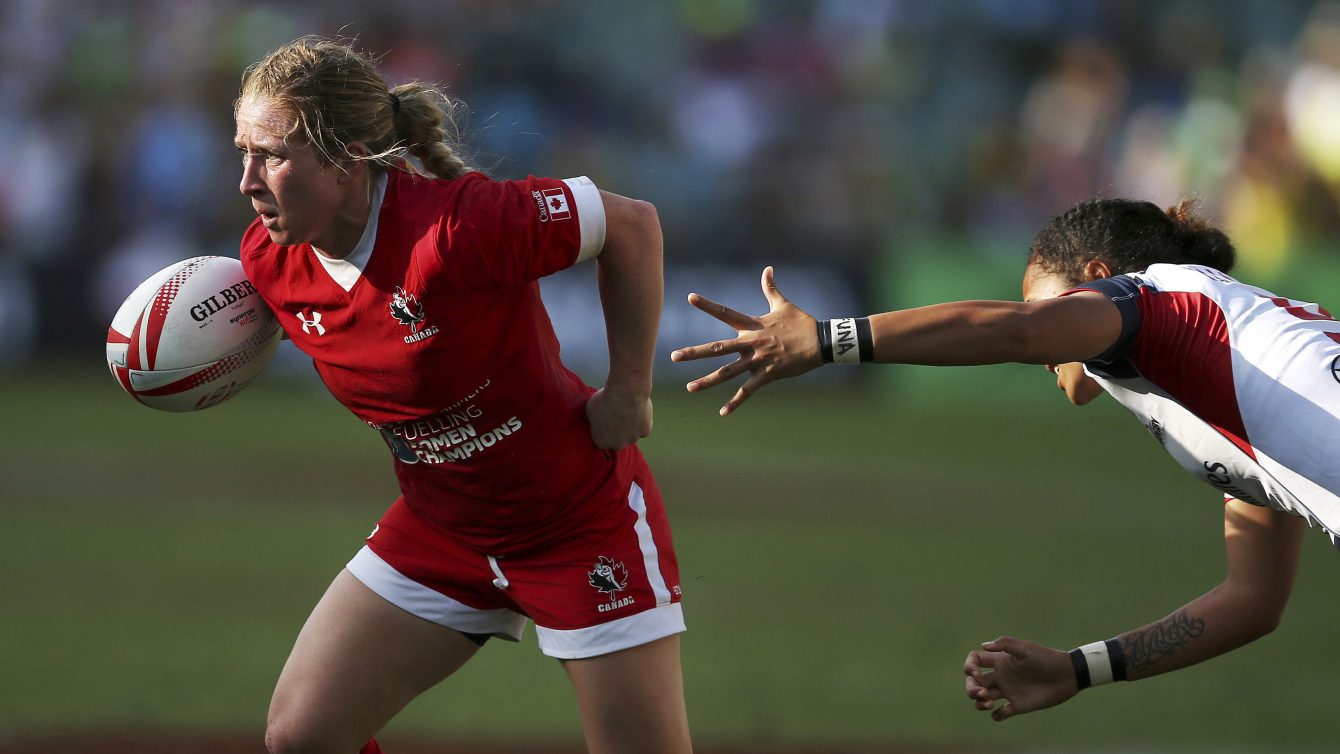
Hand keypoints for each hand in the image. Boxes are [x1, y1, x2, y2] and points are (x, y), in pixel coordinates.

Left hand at [585, 387, 652, 449]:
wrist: (626, 392)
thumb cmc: (605, 399)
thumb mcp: (590, 409)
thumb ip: (594, 419)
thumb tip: (597, 419)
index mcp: (601, 442)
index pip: (600, 439)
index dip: (601, 428)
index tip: (602, 418)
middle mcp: (617, 445)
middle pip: (616, 441)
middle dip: (615, 431)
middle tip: (615, 416)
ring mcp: (632, 439)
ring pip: (630, 435)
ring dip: (628, 427)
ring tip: (627, 411)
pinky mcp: (646, 432)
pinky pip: (642, 429)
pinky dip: (641, 421)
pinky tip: (637, 410)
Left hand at [669, 266, 821, 415]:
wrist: (821, 342)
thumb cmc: (802, 323)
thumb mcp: (784, 304)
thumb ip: (771, 288)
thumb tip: (768, 269)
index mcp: (752, 326)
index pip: (725, 313)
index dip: (708, 305)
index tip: (690, 297)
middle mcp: (751, 343)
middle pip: (717, 348)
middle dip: (694, 353)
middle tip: (673, 356)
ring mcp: (758, 361)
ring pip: (728, 373)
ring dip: (707, 381)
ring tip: (689, 388)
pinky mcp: (767, 375)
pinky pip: (747, 391)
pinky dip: (735, 402)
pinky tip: (722, 412)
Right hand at [963, 636, 1077, 721]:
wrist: (1068, 675)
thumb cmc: (1046, 658)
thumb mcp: (1025, 648)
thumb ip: (1004, 644)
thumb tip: (982, 645)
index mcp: (1000, 661)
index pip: (975, 661)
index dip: (969, 666)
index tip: (976, 672)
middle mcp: (1001, 676)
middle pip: (974, 682)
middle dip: (970, 688)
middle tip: (982, 693)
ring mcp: (1008, 691)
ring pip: (983, 699)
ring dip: (979, 702)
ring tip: (989, 703)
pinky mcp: (1018, 705)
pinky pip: (1000, 714)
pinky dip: (996, 715)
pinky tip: (1002, 711)